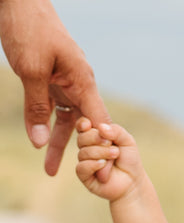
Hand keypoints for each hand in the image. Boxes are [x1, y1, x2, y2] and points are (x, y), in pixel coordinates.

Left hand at [0, 0, 109, 174]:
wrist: (18, 1)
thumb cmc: (29, 29)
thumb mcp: (31, 71)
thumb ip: (37, 108)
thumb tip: (40, 142)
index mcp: (83, 81)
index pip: (99, 122)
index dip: (101, 148)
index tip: (101, 174)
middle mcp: (79, 84)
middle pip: (83, 126)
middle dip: (79, 153)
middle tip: (77, 179)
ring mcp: (66, 81)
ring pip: (66, 120)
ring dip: (57, 143)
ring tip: (49, 169)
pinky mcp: (51, 78)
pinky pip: (52, 107)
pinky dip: (46, 124)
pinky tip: (40, 141)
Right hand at [76, 120, 141, 201]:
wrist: (133, 182)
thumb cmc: (129, 160)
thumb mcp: (127, 141)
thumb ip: (116, 130)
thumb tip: (100, 127)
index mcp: (94, 137)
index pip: (82, 126)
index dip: (82, 124)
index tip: (89, 124)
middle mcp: (87, 148)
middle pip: (81, 138)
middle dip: (96, 139)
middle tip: (112, 145)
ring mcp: (85, 162)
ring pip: (82, 153)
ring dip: (100, 153)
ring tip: (115, 155)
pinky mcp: (84, 176)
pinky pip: (81, 167)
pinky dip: (93, 164)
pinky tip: (103, 164)